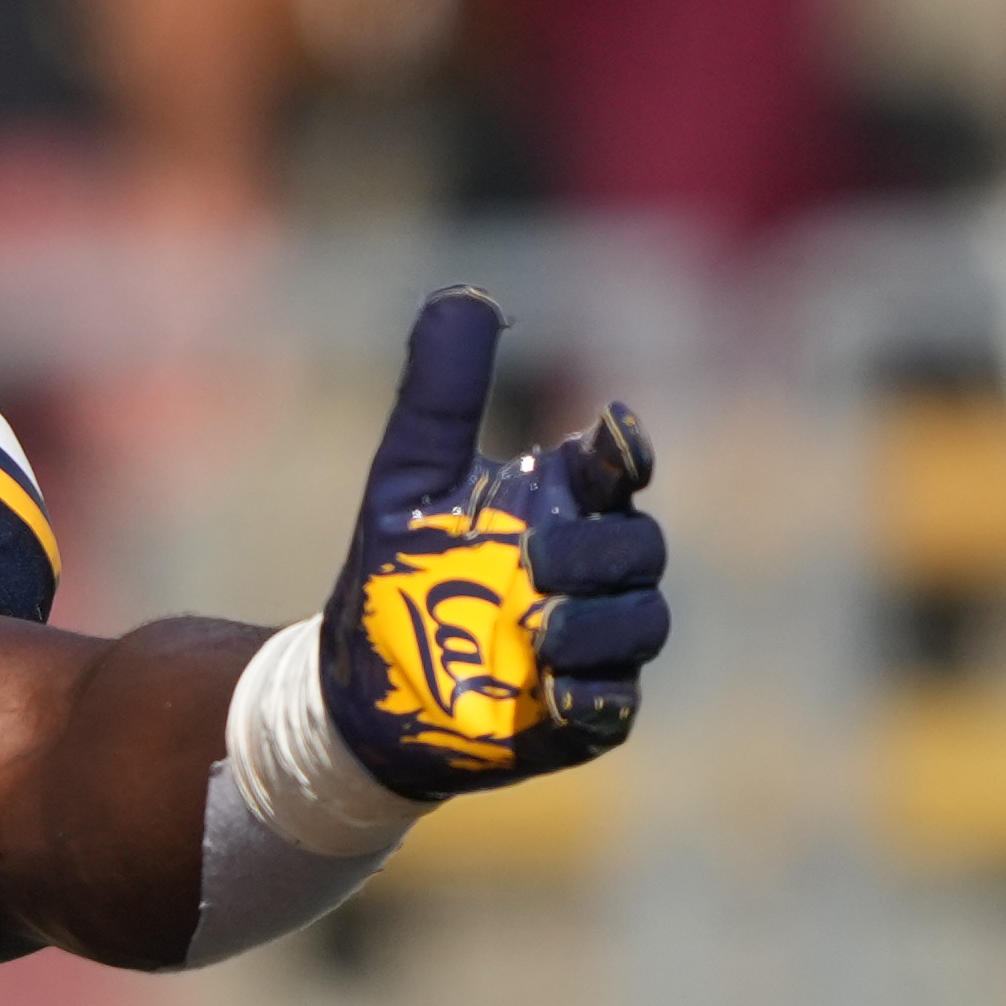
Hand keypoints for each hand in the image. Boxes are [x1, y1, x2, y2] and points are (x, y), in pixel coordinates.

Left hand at [320, 289, 666, 796]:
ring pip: (643, 623)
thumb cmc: (397, 570)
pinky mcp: (584, 712)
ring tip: (537, 626)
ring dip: (599, 623)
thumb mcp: (409, 476)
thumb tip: (462, 294)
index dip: (628, 451)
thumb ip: (442, 394)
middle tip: (535, 561)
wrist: (361, 684)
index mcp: (565, 505)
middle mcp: (594, 569)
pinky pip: (617, 703)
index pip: (621, 468)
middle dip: (600, 551)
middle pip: (642, 548)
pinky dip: (594, 695)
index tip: (615, 438)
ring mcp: (597, 642)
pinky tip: (554, 690)